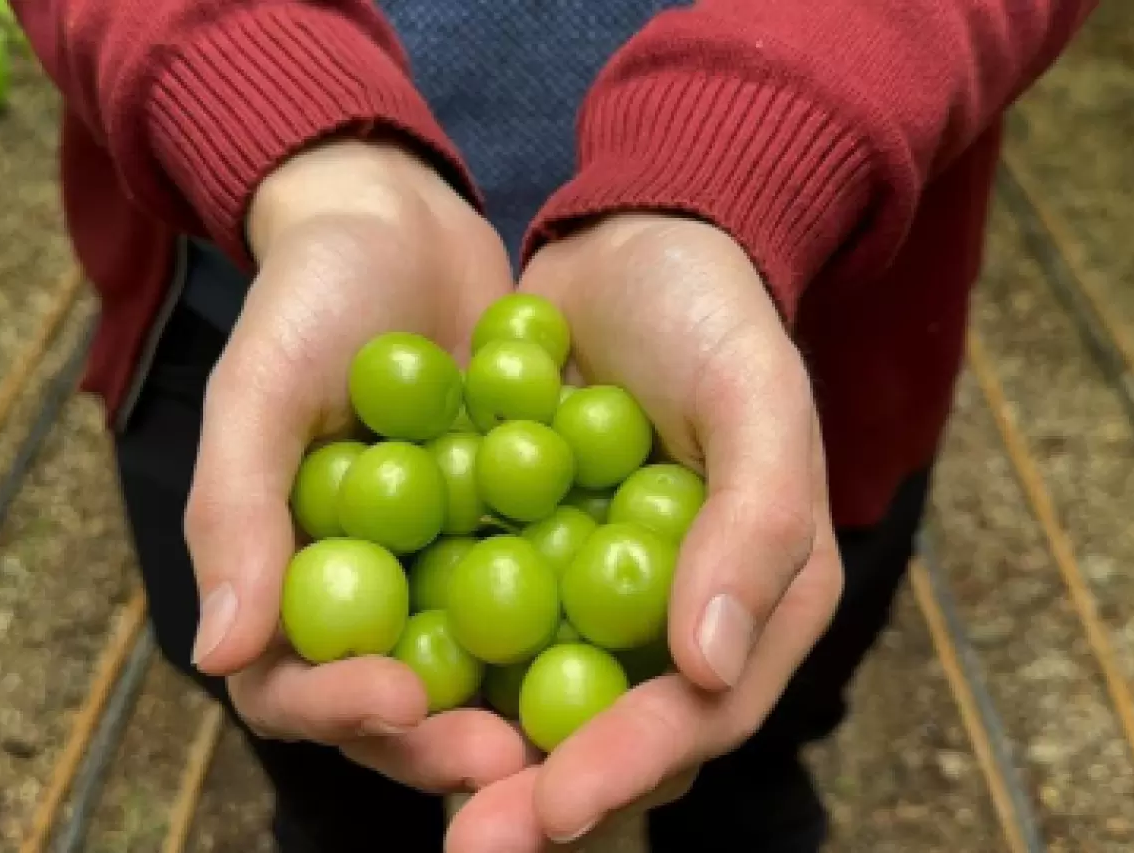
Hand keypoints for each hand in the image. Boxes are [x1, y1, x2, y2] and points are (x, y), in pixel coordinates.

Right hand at [185, 137, 527, 792]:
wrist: (399, 222)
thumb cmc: (308, 296)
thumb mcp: (260, 387)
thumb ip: (236, 510)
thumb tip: (219, 652)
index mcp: (288, 576)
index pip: (293, 683)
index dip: (337, 709)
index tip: (397, 701)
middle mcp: (370, 590)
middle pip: (397, 703)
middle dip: (447, 739)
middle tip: (513, 756)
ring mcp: (446, 566)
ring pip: (481, 668)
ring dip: (524, 704)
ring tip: (584, 725)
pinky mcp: (517, 531)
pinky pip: (548, 590)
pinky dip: (581, 617)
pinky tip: (639, 632)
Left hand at [447, 214, 844, 850]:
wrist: (628, 241)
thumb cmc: (711, 312)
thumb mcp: (757, 395)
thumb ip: (754, 526)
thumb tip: (709, 670)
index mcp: (754, 601)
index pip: (700, 715)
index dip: (630, 766)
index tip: (555, 804)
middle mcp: (673, 619)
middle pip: (610, 734)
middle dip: (539, 793)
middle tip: (469, 837)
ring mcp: (593, 594)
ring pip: (535, 699)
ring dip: (476, 746)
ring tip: (408, 767)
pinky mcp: (524, 556)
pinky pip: (480, 625)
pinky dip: (438, 657)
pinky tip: (376, 682)